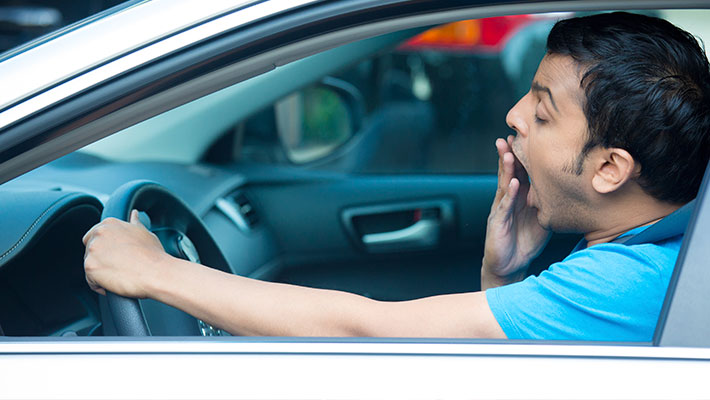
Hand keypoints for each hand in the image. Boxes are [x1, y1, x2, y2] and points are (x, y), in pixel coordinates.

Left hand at [83, 210, 169, 297]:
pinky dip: (101, 285)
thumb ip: (134, 223)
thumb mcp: (144, 233)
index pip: (94, 235)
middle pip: (89, 250)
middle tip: (119, 266)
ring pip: (90, 265)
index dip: (104, 248)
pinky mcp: (90, 267)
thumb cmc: (153, 254)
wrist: (156, 272)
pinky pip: (90, 280)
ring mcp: (92, 250)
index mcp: (109, 224)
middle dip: (100, 259)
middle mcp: (98, 234)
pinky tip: (116, 283)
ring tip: (120, 275)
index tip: (115, 256)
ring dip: (102, 273)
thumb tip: (134, 214)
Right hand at [482, 136, 550, 287]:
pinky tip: (512, 185)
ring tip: (508, 153)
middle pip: (508, 174)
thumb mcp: (541, 219)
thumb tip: (571, 192)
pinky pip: (504, 207)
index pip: (519, 173)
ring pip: (503, 185)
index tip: (526, 138)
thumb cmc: (525, 242)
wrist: (509, 265)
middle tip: (510, 137)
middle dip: (508, 155)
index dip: (522, 157)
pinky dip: (508, 195)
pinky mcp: (498, 223)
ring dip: (505, 169)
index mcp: (518, 198)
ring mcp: (501, 210)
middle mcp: (507, 200)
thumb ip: (549, 204)